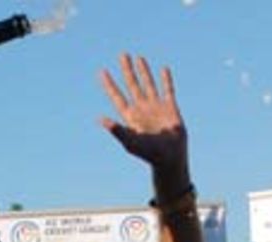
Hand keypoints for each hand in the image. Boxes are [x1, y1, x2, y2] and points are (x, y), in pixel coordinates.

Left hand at [100, 53, 188, 187]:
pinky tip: (163, 69)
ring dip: (143, 71)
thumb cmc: (149, 153)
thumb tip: (100, 119)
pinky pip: (168, 90)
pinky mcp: (170, 107)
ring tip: (138, 57)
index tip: (102, 71)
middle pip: (132, 85)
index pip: (117, 96)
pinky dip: (166, 80)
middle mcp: (141, 109)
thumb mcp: (130, 141)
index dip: (109, 84)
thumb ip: (116, 129)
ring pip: (148, 84)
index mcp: (130, 116)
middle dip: (126, 71)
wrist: (170, 157)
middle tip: (122, 55)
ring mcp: (156, 107)